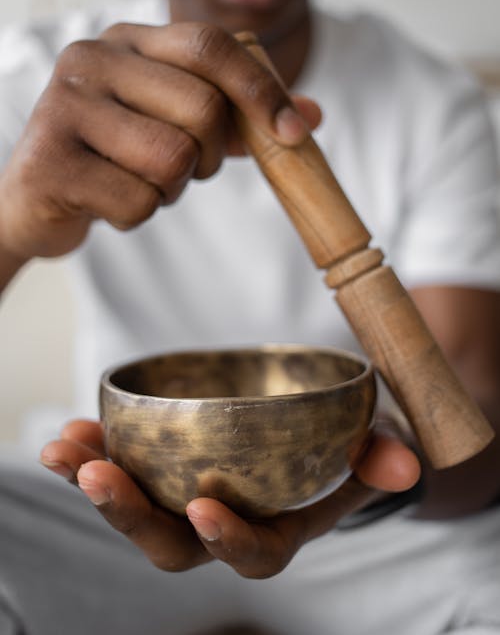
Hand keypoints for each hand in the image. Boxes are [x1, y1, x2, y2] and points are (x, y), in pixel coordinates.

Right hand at [0, 23, 316, 262]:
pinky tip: (108, 201)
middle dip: (207, 157)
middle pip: (202, 109)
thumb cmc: (116, 157)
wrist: (36, 198)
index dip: (260, 89)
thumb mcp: (177, 125)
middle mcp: (92, 59)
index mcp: (129, 41)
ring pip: (172, 159)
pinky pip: (138, 202)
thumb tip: (311, 115)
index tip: (292, 132)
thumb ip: (238, 117)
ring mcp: (65, 106)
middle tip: (182, 168)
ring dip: (170, 189)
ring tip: (139, 182)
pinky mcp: (50, 160)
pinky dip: (137, 214)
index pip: (211, 46)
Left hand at [40, 419, 419, 578]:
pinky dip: (89, 455)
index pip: (252, 556)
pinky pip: (119, 470)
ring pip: (132, 508)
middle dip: (129, 515)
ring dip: (92, 481)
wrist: (296, 433)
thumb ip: (381, 456)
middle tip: (98, 476)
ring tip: (63, 449)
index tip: (205, 511)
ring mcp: (180, 501)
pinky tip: (67, 432)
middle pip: (169, 542)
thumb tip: (405, 465)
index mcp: (271, 532)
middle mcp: (217, 527)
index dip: (229, 542)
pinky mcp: (156, 471)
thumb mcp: (364, 449)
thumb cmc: (333, 450)